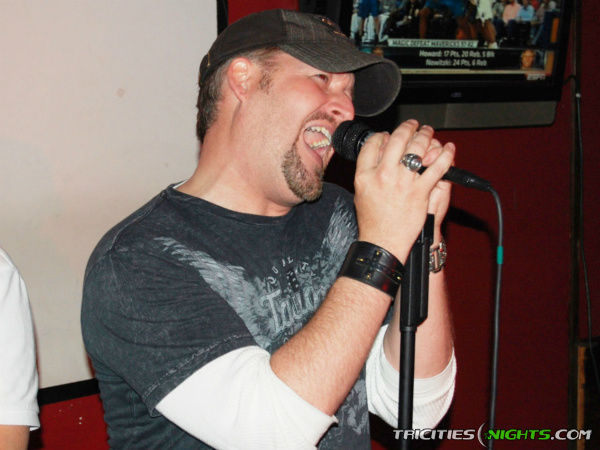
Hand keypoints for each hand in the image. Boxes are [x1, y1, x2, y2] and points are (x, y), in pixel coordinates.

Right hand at [352, 120, 454, 262]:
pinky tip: (448, 149)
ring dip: (426, 135)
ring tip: (428, 132)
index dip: (383, 134)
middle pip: (397, 140)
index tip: (389, 134)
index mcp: (365, 174)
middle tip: (413, 125)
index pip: (374, 143)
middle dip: (408, 128)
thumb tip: (377, 151)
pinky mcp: (420, 192)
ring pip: (417, 149)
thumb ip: (368, 170)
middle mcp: (384, 175)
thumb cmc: (372, 221)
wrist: (383, 242)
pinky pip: (437, 167)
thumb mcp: (360, 192)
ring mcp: (403, 182)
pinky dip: (445, 155)